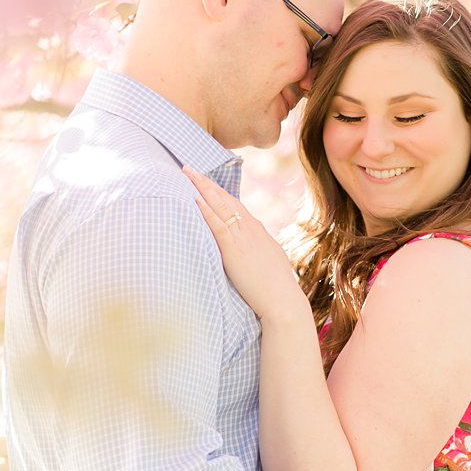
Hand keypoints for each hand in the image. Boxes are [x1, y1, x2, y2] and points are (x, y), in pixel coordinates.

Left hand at [184, 166, 308, 320]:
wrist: (283, 301)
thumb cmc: (276, 288)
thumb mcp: (269, 262)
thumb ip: (258, 252)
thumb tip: (252, 251)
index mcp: (259, 231)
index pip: (236, 205)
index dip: (219, 193)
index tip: (207, 182)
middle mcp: (251, 228)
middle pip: (226, 199)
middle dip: (207, 183)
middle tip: (190, 168)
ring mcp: (243, 237)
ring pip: (220, 205)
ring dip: (202, 188)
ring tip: (187, 173)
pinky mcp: (235, 249)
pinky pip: (218, 224)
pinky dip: (206, 210)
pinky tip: (195, 199)